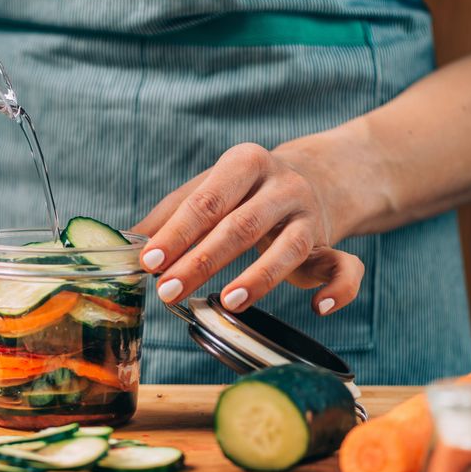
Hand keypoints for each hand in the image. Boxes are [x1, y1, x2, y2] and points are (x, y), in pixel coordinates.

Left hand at [132, 143, 363, 315]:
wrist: (314, 176)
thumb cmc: (243, 191)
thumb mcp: (206, 189)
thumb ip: (168, 215)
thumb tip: (124, 244)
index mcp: (244, 163)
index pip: (206, 201)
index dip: (177, 233)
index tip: (150, 262)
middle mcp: (281, 185)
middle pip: (241, 225)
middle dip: (202, 261)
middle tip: (169, 292)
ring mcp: (310, 216)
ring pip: (290, 247)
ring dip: (261, 276)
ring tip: (230, 300)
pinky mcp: (332, 245)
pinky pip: (345, 267)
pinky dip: (338, 289)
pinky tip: (317, 308)